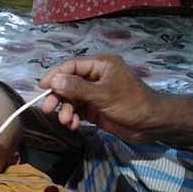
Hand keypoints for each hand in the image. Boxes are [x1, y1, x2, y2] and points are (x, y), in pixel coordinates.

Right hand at [39, 54, 160, 141]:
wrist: (150, 124)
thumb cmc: (130, 103)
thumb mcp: (102, 94)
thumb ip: (77, 88)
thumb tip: (54, 80)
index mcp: (100, 66)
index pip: (71, 66)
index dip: (55, 75)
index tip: (42, 87)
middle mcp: (95, 77)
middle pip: (68, 84)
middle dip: (58, 97)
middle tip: (48, 110)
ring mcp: (94, 94)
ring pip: (71, 100)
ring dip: (66, 111)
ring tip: (66, 122)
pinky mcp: (95, 109)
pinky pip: (77, 111)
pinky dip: (73, 118)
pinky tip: (73, 125)